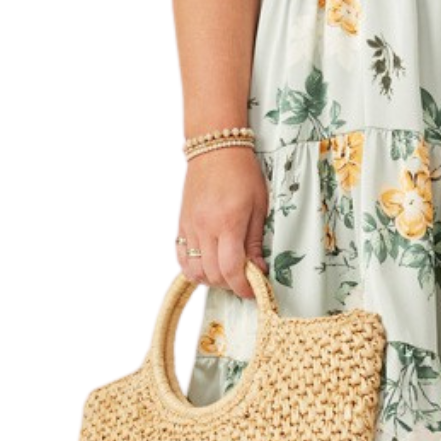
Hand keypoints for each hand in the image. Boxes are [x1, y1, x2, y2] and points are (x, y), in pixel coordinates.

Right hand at [178, 146, 268, 299]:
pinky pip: (182, 257)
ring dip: (212, 280)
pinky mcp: (182, 226)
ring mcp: (190, 228)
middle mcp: (205, 229)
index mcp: (228, 223)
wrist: (215, 149)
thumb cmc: (242, 173)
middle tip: (245, 280)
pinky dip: (194, 269)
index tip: (254, 291)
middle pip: (213, 274)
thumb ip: (255, 240)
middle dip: (231, 285)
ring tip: (227, 273)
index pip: (231, 269)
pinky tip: (208, 265)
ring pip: (195, 271)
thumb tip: (258, 269)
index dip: (243, 287)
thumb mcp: (259, 206)